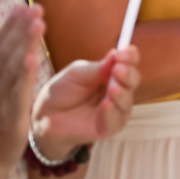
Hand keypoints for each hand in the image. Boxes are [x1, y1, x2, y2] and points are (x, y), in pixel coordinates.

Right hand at [0, 4, 42, 178]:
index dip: (10, 27)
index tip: (23, 6)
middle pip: (5, 52)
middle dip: (20, 29)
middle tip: (36, 8)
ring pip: (12, 69)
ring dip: (25, 44)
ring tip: (38, 23)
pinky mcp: (9, 119)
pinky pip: (17, 95)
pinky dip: (24, 76)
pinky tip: (33, 59)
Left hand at [29, 45, 140, 161]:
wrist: (46, 116)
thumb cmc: (62, 91)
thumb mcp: (77, 73)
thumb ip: (98, 67)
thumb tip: (117, 53)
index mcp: (112, 73)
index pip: (129, 62)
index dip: (130, 56)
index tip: (125, 52)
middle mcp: (119, 89)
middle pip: (133, 80)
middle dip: (128, 74)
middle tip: (119, 70)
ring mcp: (117, 108)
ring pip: (128, 100)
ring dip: (122, 93)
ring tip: (113, 89)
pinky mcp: (110, 126)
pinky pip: (117, 119)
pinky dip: (113, 112)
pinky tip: (107, 105)